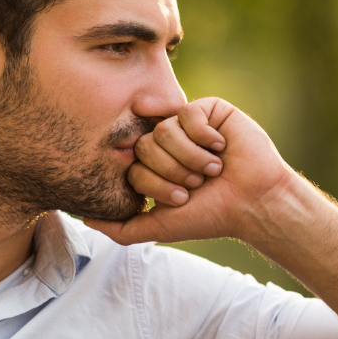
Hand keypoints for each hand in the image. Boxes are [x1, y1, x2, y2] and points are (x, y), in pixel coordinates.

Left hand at [85, 97, 293, 245]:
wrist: (253, 202)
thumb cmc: (211, 215)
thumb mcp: (160, 227)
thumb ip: (122, 228)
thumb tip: (84, 219)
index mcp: (155, 166)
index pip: (134, 166)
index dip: (156, 185)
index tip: (183, 198)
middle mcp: (167, 143)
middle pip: (145, 146)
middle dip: (173, 172)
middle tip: (198, 183)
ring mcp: (186, 125)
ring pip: (164, 131)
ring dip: (191, 158)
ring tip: (213, 169)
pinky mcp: (208, 110)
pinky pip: (187, 113)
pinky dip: (204, 137)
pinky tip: (221, 147)